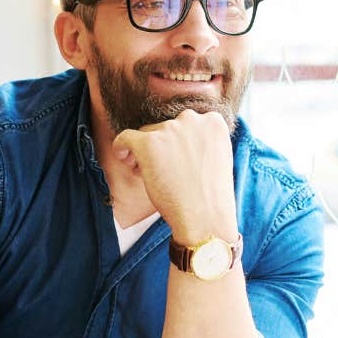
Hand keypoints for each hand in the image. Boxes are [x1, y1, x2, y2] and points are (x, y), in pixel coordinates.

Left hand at [111, 110, 236, 241]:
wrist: (206, 218)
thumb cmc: (210, 196)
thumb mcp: (215, 159)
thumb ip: (199, 143)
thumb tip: (174, 142)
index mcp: (213, 122)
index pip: (187, 123)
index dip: (177, 142)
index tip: (176, 159)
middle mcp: (192, 119)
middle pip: (165, 127)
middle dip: (162, 147)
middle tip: (163, 171)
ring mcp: (170, 129)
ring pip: (147, 134)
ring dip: (145, 152)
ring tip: (150, 176)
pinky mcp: (149, 143)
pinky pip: (125, 137)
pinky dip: (121, 147)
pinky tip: (125, 159)